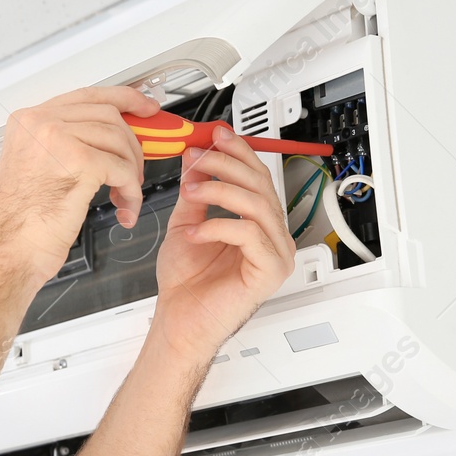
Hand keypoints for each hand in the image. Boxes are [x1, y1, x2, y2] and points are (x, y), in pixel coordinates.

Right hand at [0, 86, 159, 286]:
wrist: (8, 253)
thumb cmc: (21, 225)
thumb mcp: (37, 169)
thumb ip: (65, 144)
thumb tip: (107, 138)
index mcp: (28, 121)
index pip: (87, 95)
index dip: (124, 99)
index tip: (145, 108)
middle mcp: (40, 124)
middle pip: (108, 115)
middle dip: (131, 144)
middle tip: (136, 168)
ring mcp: (58, 139)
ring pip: (119, 140)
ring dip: (131, 171)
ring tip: (125, 195)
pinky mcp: (79, 162)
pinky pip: (122, 168)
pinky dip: (131, 191)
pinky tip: (124, 206)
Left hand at [150, 125, 297, 357]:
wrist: (179, 320)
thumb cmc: (186, 283)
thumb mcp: (186, 221)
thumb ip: (195, 189)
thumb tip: (195, 155)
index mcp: (259, 223)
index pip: (258, 177)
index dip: (240, 152)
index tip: (217, 135)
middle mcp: (273, 236)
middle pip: (261, 184)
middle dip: (227, 165)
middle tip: (198, 160)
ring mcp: (277, 253)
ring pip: (257, 204)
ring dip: (220, 190)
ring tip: (191, 192)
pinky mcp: (270, 270)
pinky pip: (250, 233)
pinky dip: (218, 225)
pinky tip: (196, 231)